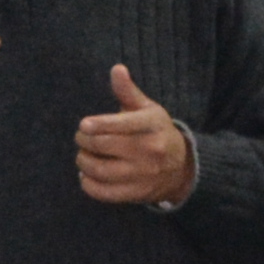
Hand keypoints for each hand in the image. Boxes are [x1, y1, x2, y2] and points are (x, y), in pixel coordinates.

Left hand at [72, 63, 197, 209]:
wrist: (181, 168)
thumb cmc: (158, 133)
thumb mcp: (148, 110)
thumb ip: (128, 91)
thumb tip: (117, 69)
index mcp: (152, 125)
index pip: (121, 124)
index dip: (98, 124)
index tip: (83, 125)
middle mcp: (148, 150)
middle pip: (103, 145)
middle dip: (85, 140)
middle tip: (81, 137)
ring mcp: (142, 174)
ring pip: (100, 169)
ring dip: (83, 161)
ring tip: (83, 154)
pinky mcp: (135, 194)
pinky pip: (103, 192)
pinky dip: (88, 183)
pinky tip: (86, 174)